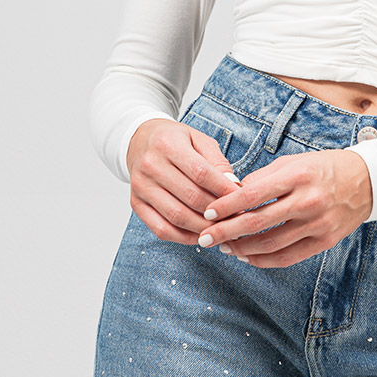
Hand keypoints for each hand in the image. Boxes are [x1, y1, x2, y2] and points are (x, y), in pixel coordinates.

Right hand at [126, 117, 245, 243]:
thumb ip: (217, 161)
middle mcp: (151, 166)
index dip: (223, 189)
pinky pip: (161, 229)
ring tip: (220, 229)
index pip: (201, 173)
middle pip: (190, 197)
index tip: (241, 199)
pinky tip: (199, 235)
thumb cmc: (174, 140)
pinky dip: (183, 237)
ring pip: (176, 217)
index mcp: (168, 145)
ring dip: (202, 227)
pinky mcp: (136, 204)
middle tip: (235, 218)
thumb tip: (233, 186)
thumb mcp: (198, 139)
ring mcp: (141, 187)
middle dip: (216, 212)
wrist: (139, 141)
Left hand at [194, 149, 373, 268]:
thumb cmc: (324, 167)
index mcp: (297, 176)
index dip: (226, 206)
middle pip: (257, 223)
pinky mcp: (325, 241)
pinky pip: (288, 257)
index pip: (252, 194)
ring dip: (242, 249)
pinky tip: (248, 257)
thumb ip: (264, 179)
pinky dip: (264, 261)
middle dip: (226, 232)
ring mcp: (317, 224)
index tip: (208, 213)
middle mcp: (307, 201)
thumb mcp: (294, 162)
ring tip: (225, 247)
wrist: (366, 181)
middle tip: (205, 238)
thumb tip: (232, 194)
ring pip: (270, 245)